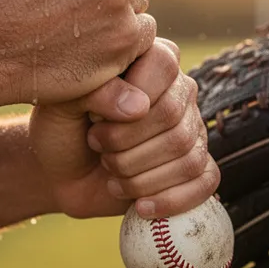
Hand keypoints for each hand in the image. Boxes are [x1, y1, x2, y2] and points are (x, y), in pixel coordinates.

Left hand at [29, 38, 219, 219]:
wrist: (62, 173)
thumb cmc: (63, 130)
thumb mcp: (62, 104)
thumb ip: (95, 92)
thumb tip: (136, 106)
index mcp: (151, 62)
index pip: (163, 65)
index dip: (129, 96)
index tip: (93, 118)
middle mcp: (179, 92)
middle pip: (173, 117)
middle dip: (126, 143)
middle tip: (98, 146)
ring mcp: (192, 131)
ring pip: (187, 155)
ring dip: (139, 175)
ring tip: (112, 173)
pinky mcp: (195, 167)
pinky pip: (206, 181)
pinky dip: (171, 199)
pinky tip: (140, 205)